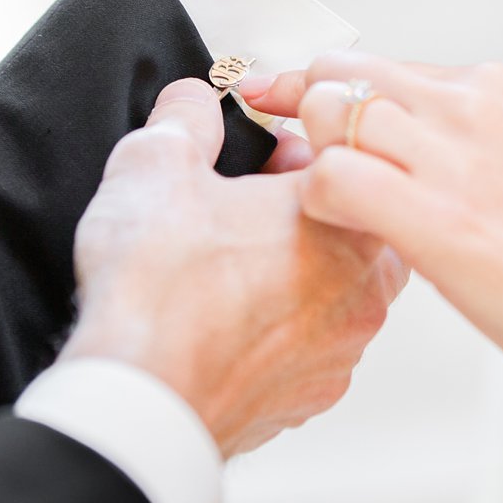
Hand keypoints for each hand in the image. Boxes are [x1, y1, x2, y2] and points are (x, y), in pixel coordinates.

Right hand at [61, 79, 407, 456]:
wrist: (139, 398)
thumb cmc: (157, 290)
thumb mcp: (156, 161)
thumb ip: (186, 115)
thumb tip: (194, 103)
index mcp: (347, 215)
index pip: (346, 148)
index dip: (294, 130)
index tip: (257, 137)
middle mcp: (363, 285)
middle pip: (350, 215)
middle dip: (302, 196)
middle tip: (243, 190)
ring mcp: (342, 347)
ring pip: (335, 282)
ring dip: (293, 260)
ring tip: (228, 252)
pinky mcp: (310, 394)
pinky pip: (309, 339)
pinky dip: (277, 319)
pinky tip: (224, 310)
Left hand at [243, 53, 502, 424]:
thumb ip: (471, 149)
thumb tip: (411, 158)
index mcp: (495, 89)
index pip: (378, 66)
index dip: (327, 90)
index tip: (289, 103)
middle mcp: (469, 105)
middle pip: (339, 73)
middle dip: (301, 108)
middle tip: (286, 147)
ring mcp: (450, 157)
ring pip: (327, 112)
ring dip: (308, 157)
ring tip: (326, 205)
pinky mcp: (433, 218)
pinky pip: (331, 179)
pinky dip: (316, 203)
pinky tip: (339, 232)